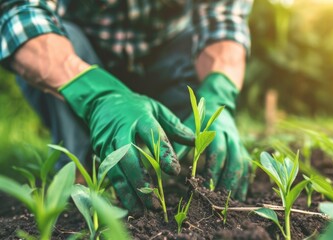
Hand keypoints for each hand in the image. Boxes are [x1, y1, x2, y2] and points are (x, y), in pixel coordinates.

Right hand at [60, 66, 193, 210]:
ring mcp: (107, 144)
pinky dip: (118, 191)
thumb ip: (174, 125)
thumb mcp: (157, 109)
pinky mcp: (99, 153)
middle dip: (141, 181)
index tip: (175, 171)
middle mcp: (121, 132)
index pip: (154, 136)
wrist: (102, 101)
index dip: (164, 154)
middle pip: (129, 158)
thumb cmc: (136, 107)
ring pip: (115, 171)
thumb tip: (194, 140)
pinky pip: (108, 175)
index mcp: (140, 118)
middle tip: (154, 201)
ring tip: (141, 211)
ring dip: (128, 192)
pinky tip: (128, 205)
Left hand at [176, 73, 249, 199]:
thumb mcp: (187, 127)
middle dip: (226, 180)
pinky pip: (247, 168)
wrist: (215, 103)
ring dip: (236, 184)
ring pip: (242, 165)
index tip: (204, 185)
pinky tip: (239, 198)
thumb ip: (180, 143)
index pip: (217, 151)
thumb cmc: (197, 120)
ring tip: (229, 201)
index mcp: (215, 130)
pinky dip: (245, 183)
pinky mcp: (243, 150)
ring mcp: (239, 144)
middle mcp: (231, 136)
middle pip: (233, 160)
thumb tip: (168, 164)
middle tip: (216, 197)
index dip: (212, 169)